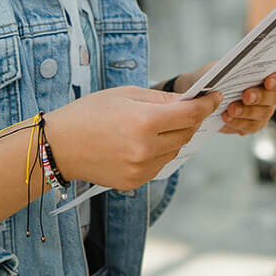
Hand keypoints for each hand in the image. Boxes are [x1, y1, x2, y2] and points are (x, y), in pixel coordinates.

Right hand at [46, 85, 221, 189]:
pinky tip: (147, 140)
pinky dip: (162, 151)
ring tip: (162, 123)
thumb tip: (186, 101)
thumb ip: (158, 98)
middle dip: (192, 119)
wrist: (61, 145)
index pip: (189, 115)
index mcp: (144, 121)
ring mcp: (141, 168)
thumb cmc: (90, 112)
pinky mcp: (136, 182)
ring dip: (177, 135)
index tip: (214, 97)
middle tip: (190, 107)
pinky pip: (160, 164)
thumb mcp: (124, 94)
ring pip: (175, 150)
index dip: (206, 105)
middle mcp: (146, 148)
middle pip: (186, 133)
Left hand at [218, 63, 275, 135]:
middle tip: (245, 96)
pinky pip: (252, 126)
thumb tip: (233, 71)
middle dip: (259, 96)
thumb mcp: (226, 66)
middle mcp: (274, 91)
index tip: (268, 82)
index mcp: (273, 71)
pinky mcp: (256, 122)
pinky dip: (238, 122)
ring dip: (247, 111)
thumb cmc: (223, 73)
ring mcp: (267, 108)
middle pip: (275, 96)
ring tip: (231, 109)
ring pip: (264, 113)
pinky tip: (227, 118)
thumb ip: (234, 67)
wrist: (212, 91)